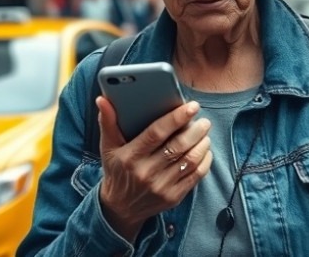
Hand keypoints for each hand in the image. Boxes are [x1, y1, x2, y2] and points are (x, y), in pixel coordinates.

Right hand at [95, 97, 212, 241]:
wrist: (120, 208)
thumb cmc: (117, 171)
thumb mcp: (108, 148)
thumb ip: (108, 123)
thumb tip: (102, 100)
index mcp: (131, 156)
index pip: (156, 133)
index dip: (176, 118)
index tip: (192, 106)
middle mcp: (146, 172)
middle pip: (178, 146)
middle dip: (196, 130)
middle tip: (204, 120)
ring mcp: (161, 186)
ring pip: (190, 160)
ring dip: (202, 143)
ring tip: (205, 133)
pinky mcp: (173, 197)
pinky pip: (196, 176)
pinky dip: (204, 160)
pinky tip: (205, 150)